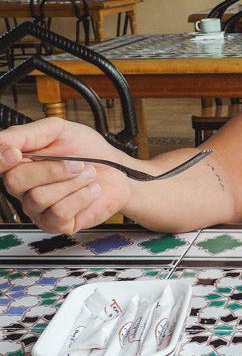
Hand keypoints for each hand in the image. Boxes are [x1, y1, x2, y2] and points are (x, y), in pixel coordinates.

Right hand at [0, 118, 132, 232]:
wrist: (116, 170)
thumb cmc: (88, 150)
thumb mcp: (59, 131)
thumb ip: (27, 134)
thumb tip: (1, 141)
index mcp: (20, 163)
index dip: (1, 160)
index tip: (15, 153)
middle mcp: (24, 188)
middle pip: (16, 182)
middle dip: (51, 170)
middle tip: (76, 163)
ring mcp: (38, 208)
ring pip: (40, 198)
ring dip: (72, 183)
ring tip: (87, 174)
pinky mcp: (56, 224)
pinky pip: (59, 213)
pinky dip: (80, 197)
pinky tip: (90, 190)